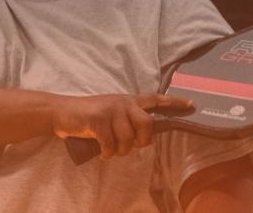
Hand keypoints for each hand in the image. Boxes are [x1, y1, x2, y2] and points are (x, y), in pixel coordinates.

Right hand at [52, 93, 192, 158]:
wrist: (62, 112)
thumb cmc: (87, 116)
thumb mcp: (111, 112)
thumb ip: (128, 120)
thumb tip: (147, 138)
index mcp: (127, 100)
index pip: (154, 100)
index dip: (173, 103)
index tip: (191, 105)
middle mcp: (122, 103)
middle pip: (146, 126)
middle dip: (140, 141)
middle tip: (127, 145)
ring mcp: (110, 110)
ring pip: (128, 140)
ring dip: (119, 150)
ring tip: (109, 147)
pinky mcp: (98, 120)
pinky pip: (111, 145)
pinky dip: (107, 153)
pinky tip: (101, 150)